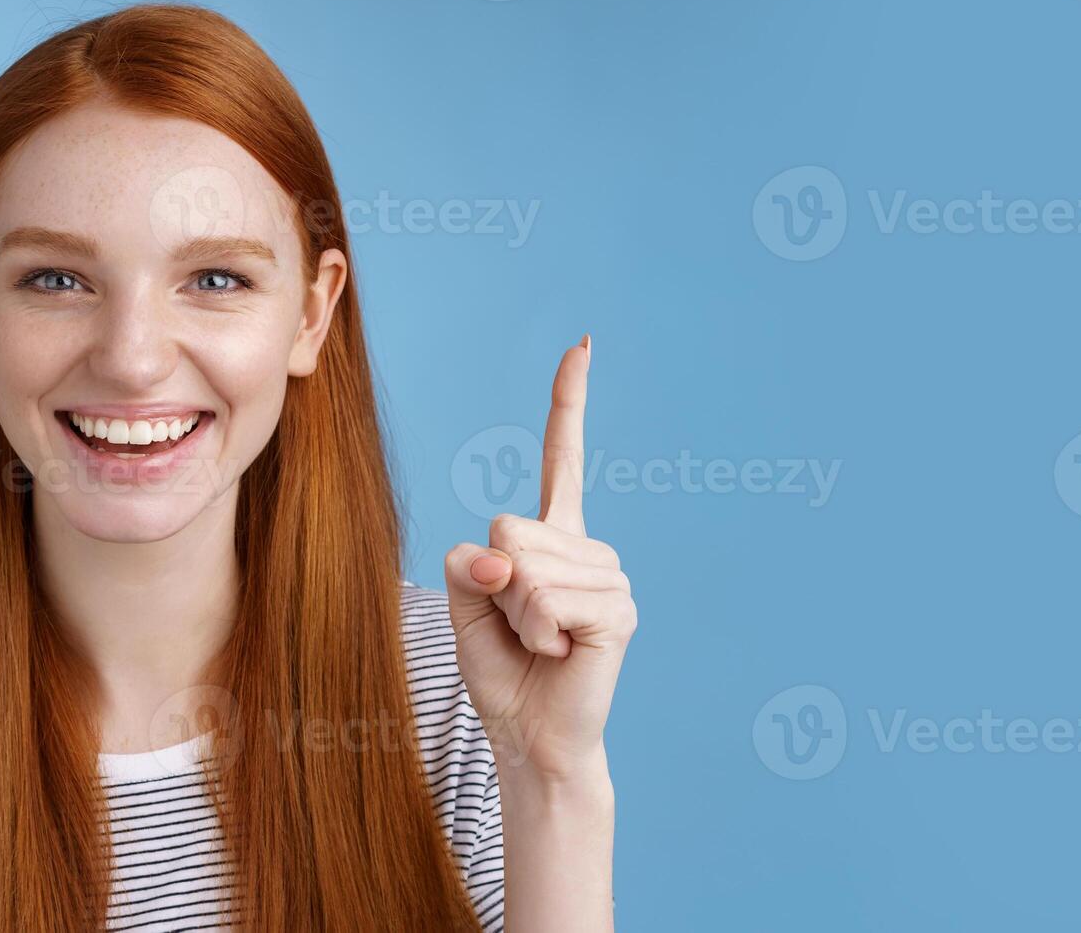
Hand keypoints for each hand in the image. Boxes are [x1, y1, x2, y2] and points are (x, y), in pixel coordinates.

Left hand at [444, 336, 636, 783]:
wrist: (529, 735)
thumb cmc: (500, 668)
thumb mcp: (462, 604)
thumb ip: (468, 565)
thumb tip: (503, 557)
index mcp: (553, 538)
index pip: (564, 458)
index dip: (570, 402)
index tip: (583, 344)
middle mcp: (588, 549)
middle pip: (507, 526)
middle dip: (494, 583)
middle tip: (518, 627)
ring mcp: (610, 577)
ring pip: (524, 566)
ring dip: (515, 616)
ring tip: (541, 643)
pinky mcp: (618, 610)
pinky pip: (545, 598)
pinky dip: (533, 631)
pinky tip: (558, 652)